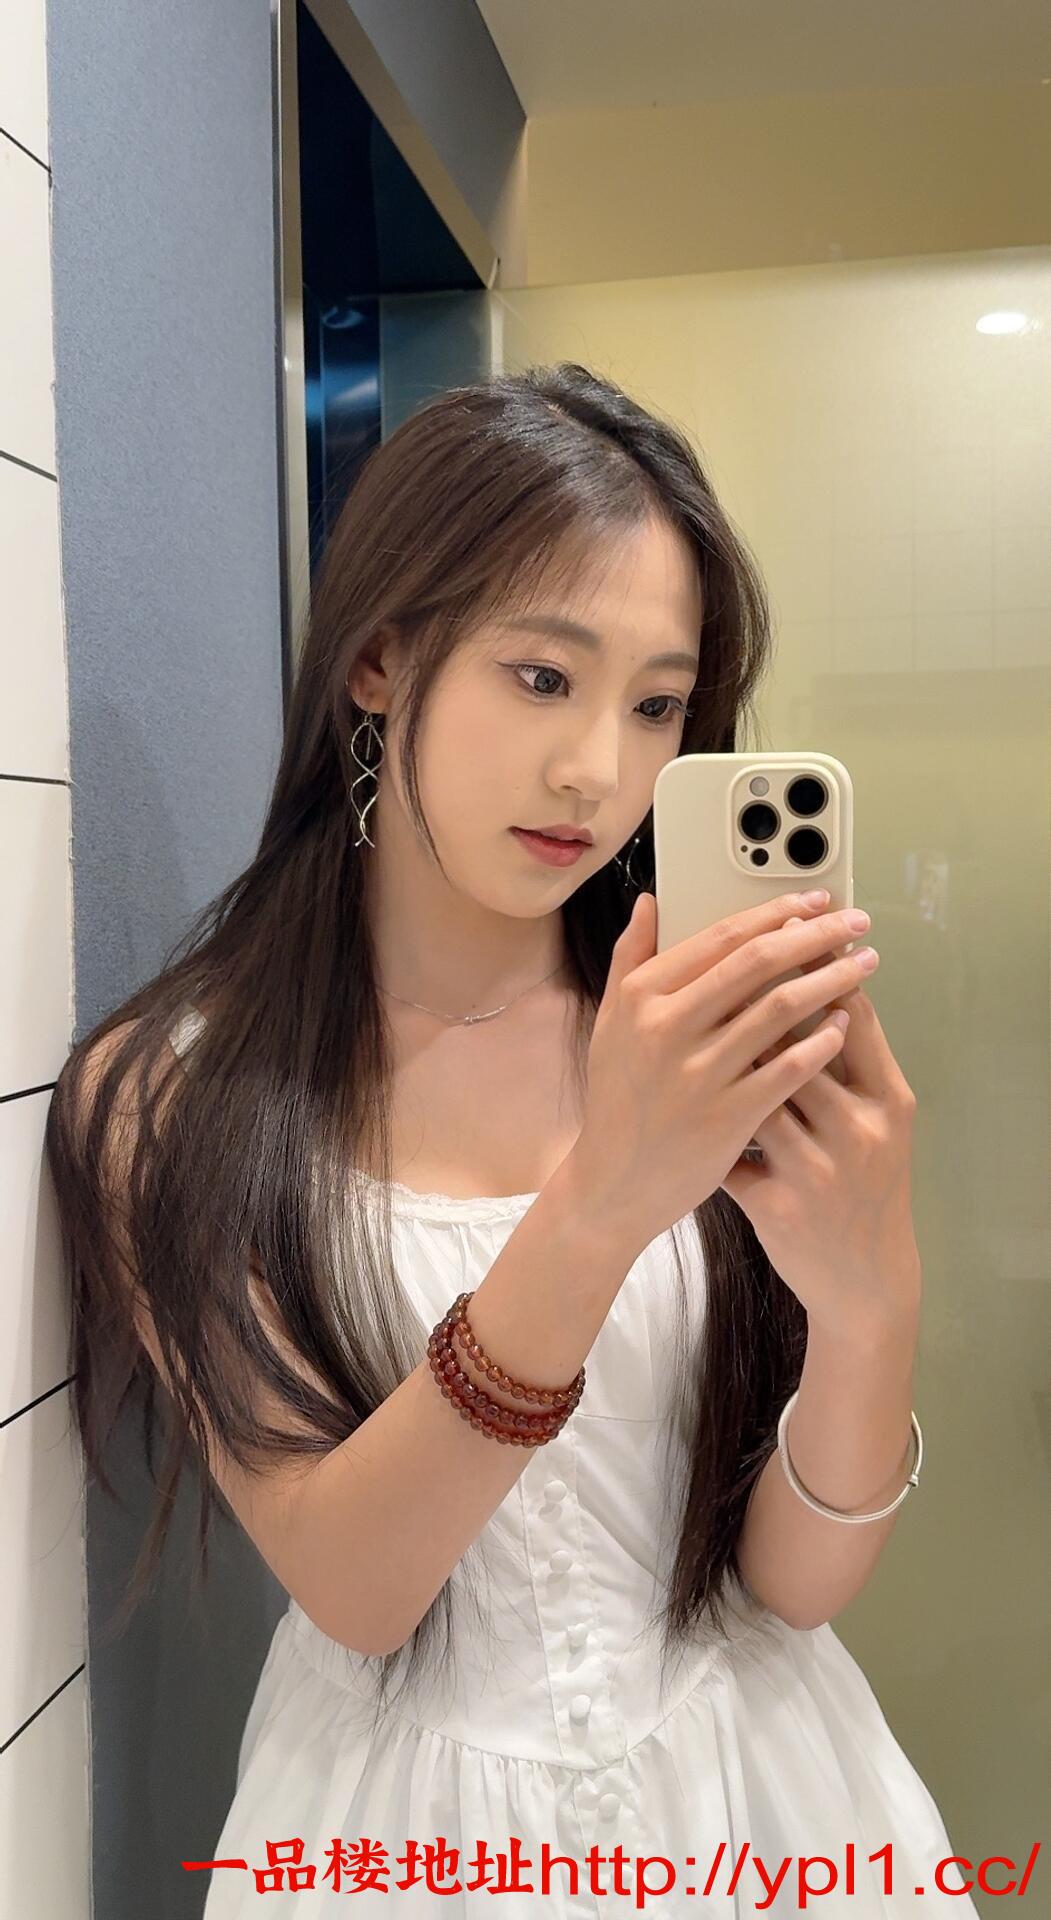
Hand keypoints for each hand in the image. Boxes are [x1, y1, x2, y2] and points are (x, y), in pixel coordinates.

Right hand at [570, 890, 876, 1253]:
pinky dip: (823, 1040)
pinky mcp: (728, 1115)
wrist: (613, 1182)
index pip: (722, 937)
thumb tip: (650, 902)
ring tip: (863, 965)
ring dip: (832, 979)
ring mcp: (699, 1072)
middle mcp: (668, 1027)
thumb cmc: (618, 1099)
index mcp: (642, 996)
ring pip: (781, 1008)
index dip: (777, 912)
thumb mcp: (612, 1022)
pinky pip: (789, 1067)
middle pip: (759, 962)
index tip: (816, 902)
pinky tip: (846, 1024)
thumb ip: (631, 958)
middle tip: (856, 924)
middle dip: (817, 936)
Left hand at [719, 932, 921, 1340]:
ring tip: (688, 1030)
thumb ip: (851, 1058)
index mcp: (885, 1100)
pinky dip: (706, 1128)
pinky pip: (731, 1153)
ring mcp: (818, 1171)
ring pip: (756, 1096)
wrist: (866, 1279)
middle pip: (797, 1048)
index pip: (850, 1018)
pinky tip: (678, 1109)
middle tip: (715, 970)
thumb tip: (817, 985)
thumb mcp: (878, 1122)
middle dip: (752, 1008)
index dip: (811, 973)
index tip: (777, 936)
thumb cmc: (866, 1185)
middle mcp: (858, 1132)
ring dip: (720, 1062)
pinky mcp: (779, 1208)